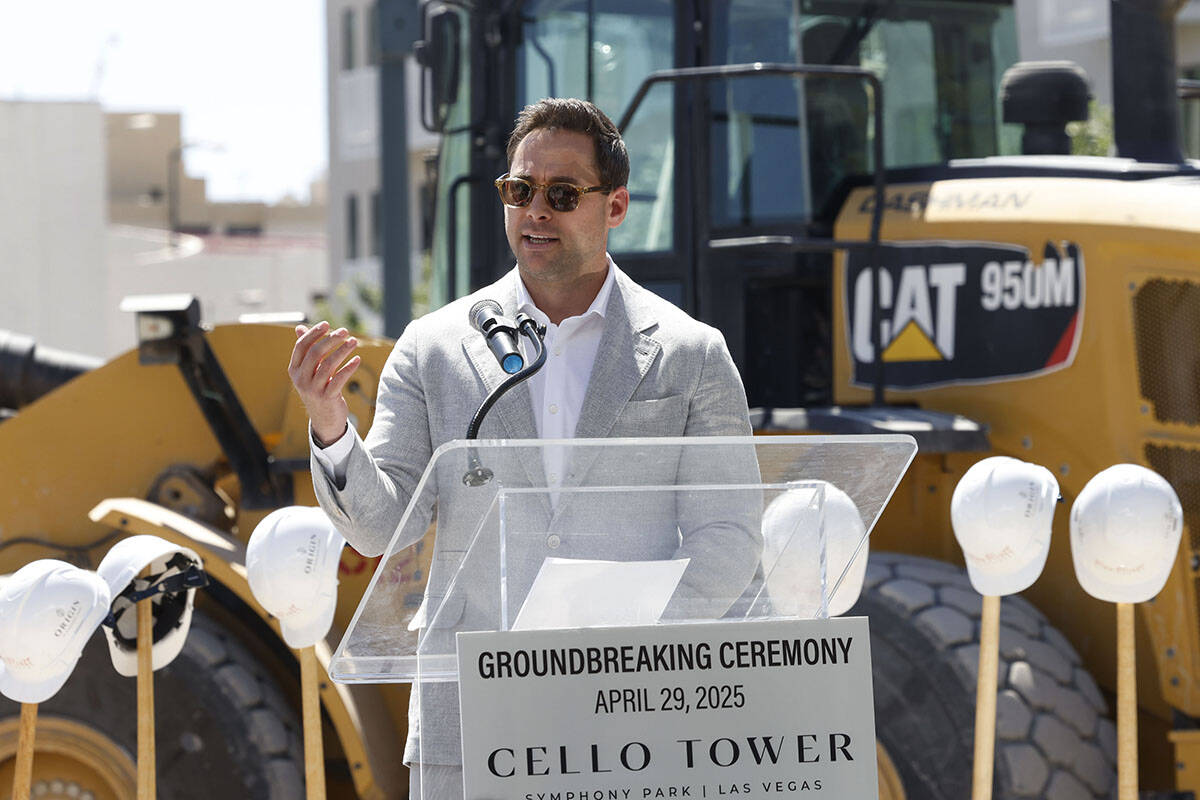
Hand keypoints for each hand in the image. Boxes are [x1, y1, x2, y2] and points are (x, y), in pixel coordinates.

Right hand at [288, 321, 360, 445]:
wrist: (324, 419)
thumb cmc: (317, 388)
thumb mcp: (308, 371)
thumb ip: (305, 350)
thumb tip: (299, 327)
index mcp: (294, 370)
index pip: (301, 346)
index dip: (314, 333)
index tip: (327, 324)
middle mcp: (301, 379)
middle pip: (315, 353)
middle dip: (331, 339)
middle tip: (345, 331)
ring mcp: (313, 389)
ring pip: (329, 365)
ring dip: (343, 351)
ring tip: (354, 342)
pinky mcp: (327, 398)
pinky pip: (339, 379)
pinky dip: (349, 367)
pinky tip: (357, 359)